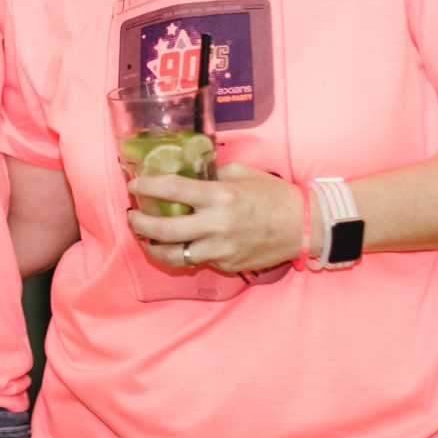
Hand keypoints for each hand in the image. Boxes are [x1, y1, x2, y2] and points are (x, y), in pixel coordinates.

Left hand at [127, 161, 302, 273]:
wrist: (304, 226)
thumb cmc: (273, 195)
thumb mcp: (241, 173)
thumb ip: (211, 173)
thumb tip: (185, 171)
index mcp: (220, 196)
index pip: (172, 189)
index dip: (147, 186)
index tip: (134, 184)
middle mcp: (217, 225)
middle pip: (164, 229)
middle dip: (140, 222)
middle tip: (132, 215)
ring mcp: (221, 250)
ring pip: (174, 255)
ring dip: (153, 246)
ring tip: (145, 236)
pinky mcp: (227, 265)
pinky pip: (196, 260)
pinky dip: (183, 253)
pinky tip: (177, 243)